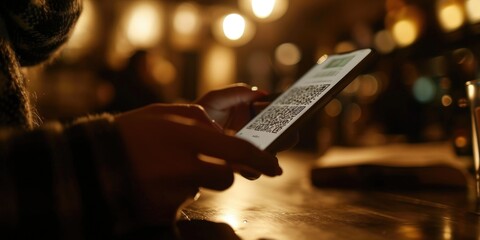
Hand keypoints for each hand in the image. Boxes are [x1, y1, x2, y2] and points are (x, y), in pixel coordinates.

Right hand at [114, 104, 281, 224]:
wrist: (90, 164)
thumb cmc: (129, 133)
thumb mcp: (163, 112)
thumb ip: (197, 117)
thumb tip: (220, 131)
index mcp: (186, 137)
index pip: (239, 152)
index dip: (261, 159)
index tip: (274, 165)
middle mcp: (183, 166)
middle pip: (226, 177)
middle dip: (220, 170)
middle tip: (201, 162)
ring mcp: (172, 193)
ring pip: (203, 190)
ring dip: (194, 181)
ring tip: (167, 170)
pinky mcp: (163, 214)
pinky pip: (181, 204)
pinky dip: (173, 195)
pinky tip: (154, 184)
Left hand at [196, 84, 298, 178]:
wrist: (179, 134)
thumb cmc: (199, 114)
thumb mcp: (215, 98)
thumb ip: (236, 93)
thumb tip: (261, 92)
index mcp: (253, 117)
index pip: (277, 118)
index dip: (288, 115)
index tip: (293, 111)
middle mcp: (255, 137)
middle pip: (280, 139)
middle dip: (287, 136)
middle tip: (288, 132)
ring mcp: (247, 154)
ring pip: (268, 158)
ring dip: (271, 154)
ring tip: (270, 149)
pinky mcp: (237, 168)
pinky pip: (252, 171)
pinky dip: (253, 168)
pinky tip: (250, 162)